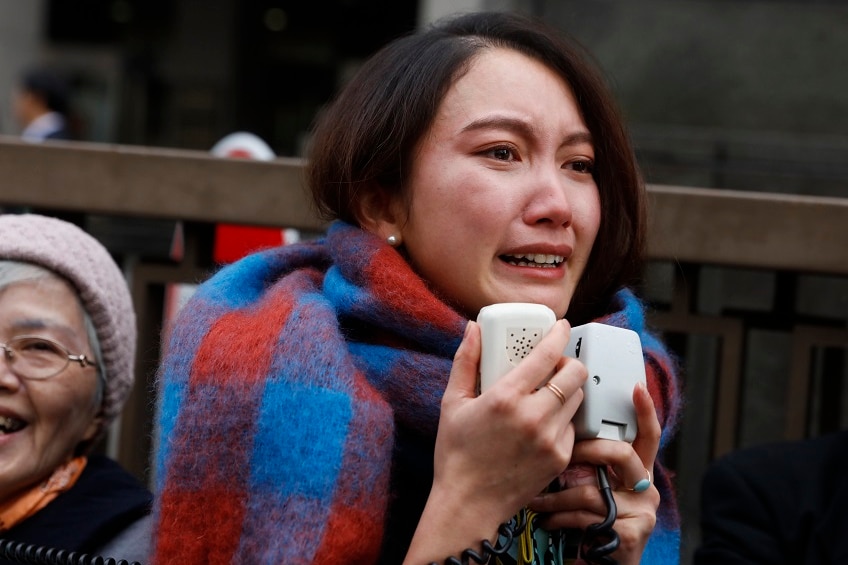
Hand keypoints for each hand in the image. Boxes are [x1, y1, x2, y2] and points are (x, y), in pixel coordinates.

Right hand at [404, 319, 587, 563]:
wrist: (468, 505)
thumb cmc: (456, 453)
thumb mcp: (452, 403)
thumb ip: (466, 361)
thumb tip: (474, 328)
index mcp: (505, 398)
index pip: (546, 355)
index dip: (559, 334)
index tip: (561, 326)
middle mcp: (533, 416)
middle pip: (575, 374)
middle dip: (570, 362)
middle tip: (557, 364)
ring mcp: (550, 440)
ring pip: (578, 399)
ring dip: (569, 390)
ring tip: (550, 393)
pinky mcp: (560, 459)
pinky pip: (573, 428)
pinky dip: (563, 420)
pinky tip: (544, 424)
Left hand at [527, 382, 661, 564]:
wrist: (599, 564)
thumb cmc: (589, 520)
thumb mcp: (590, 485)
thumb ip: (585, 461)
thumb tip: (560, 429)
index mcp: (637, 469)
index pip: (647, 434)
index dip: (645, 410)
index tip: (636, 387)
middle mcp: (645, 486)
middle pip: (620, 453)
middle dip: (585, 451)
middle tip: (560, 457)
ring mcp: (642, 510)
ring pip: (592, 490)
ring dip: (557, 496)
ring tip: (537, 500)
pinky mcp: (632, 533)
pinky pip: (587, 516)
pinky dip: (560, 518)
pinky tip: (546, 521)